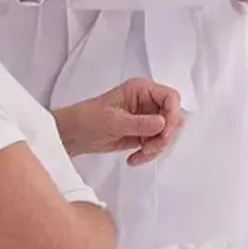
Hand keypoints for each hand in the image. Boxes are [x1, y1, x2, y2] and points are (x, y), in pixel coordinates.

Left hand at [54, 79, 184, 165]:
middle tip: (148, 148)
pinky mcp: (143, 133)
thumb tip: (163, 123)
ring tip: (138, 156)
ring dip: (156, 149)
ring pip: (167, 134)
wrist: (74, 135)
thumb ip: (140, 123)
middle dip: (164, 137)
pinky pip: (156, 144)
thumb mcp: (114, 121)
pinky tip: (134, 159)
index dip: (172, 115)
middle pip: (173, 118)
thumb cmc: (88, 119)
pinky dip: (149, 154)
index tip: (163, 134)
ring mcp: (146, 118)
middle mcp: (147, 101)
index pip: (170, 97)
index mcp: (141, 89)